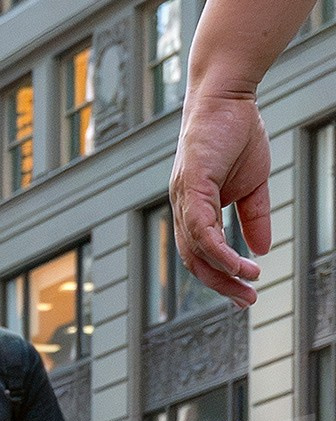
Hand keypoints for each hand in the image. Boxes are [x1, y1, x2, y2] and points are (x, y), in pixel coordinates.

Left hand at [170, 91, 268, 306]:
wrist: (227, 96)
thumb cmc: (235, 134)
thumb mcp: (252, 183)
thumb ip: (253, 216)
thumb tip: (261, 249)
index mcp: (194, 209)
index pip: (201, 253)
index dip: (221, 276)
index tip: (245, 293)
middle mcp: (182, 207)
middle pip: (194, 259)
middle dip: (220, 284)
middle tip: (246, 302)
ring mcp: (183, 198)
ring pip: (196, 248)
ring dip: (223, 272)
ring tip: (249, 285)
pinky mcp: (190, 185)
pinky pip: (200, 228)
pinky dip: (218, 250)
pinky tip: (238, 264)